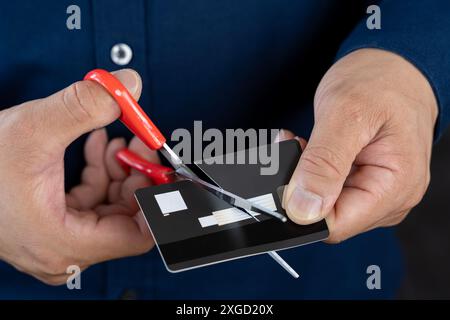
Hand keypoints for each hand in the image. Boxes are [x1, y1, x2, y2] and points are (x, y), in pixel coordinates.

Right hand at [0, 69, 153, 284]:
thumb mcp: (33, 129)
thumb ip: (85, 105)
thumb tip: (129, 85)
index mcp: (63, 243)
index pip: (139, 234)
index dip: (159, 199)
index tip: (167, 170)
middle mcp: (65, 251)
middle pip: (127, 218)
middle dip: (137, 175)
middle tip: (141, 144)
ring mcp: (59, 241)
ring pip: (111, 208)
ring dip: (118, 170)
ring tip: (116, 139)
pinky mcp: (54, 227)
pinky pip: (92, 203)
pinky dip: (100, 174)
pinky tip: (98, 146)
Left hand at [281, 48, 437, 242]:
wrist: (393, 68)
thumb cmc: (381, 82)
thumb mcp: (346, 115)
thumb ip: (324, 165)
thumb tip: (303, 209)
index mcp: (396, 186)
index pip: (336, 225)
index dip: (301, 207)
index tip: (285, 176)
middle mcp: (391, 197)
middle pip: (328, 216)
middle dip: (301, 185)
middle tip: (295, 147)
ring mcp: (378, 192)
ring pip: (324, 203)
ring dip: (304, 175)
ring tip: (303, 142)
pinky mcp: (364, 183)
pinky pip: (328, 190)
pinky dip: (311, 170)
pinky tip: (309, 148)